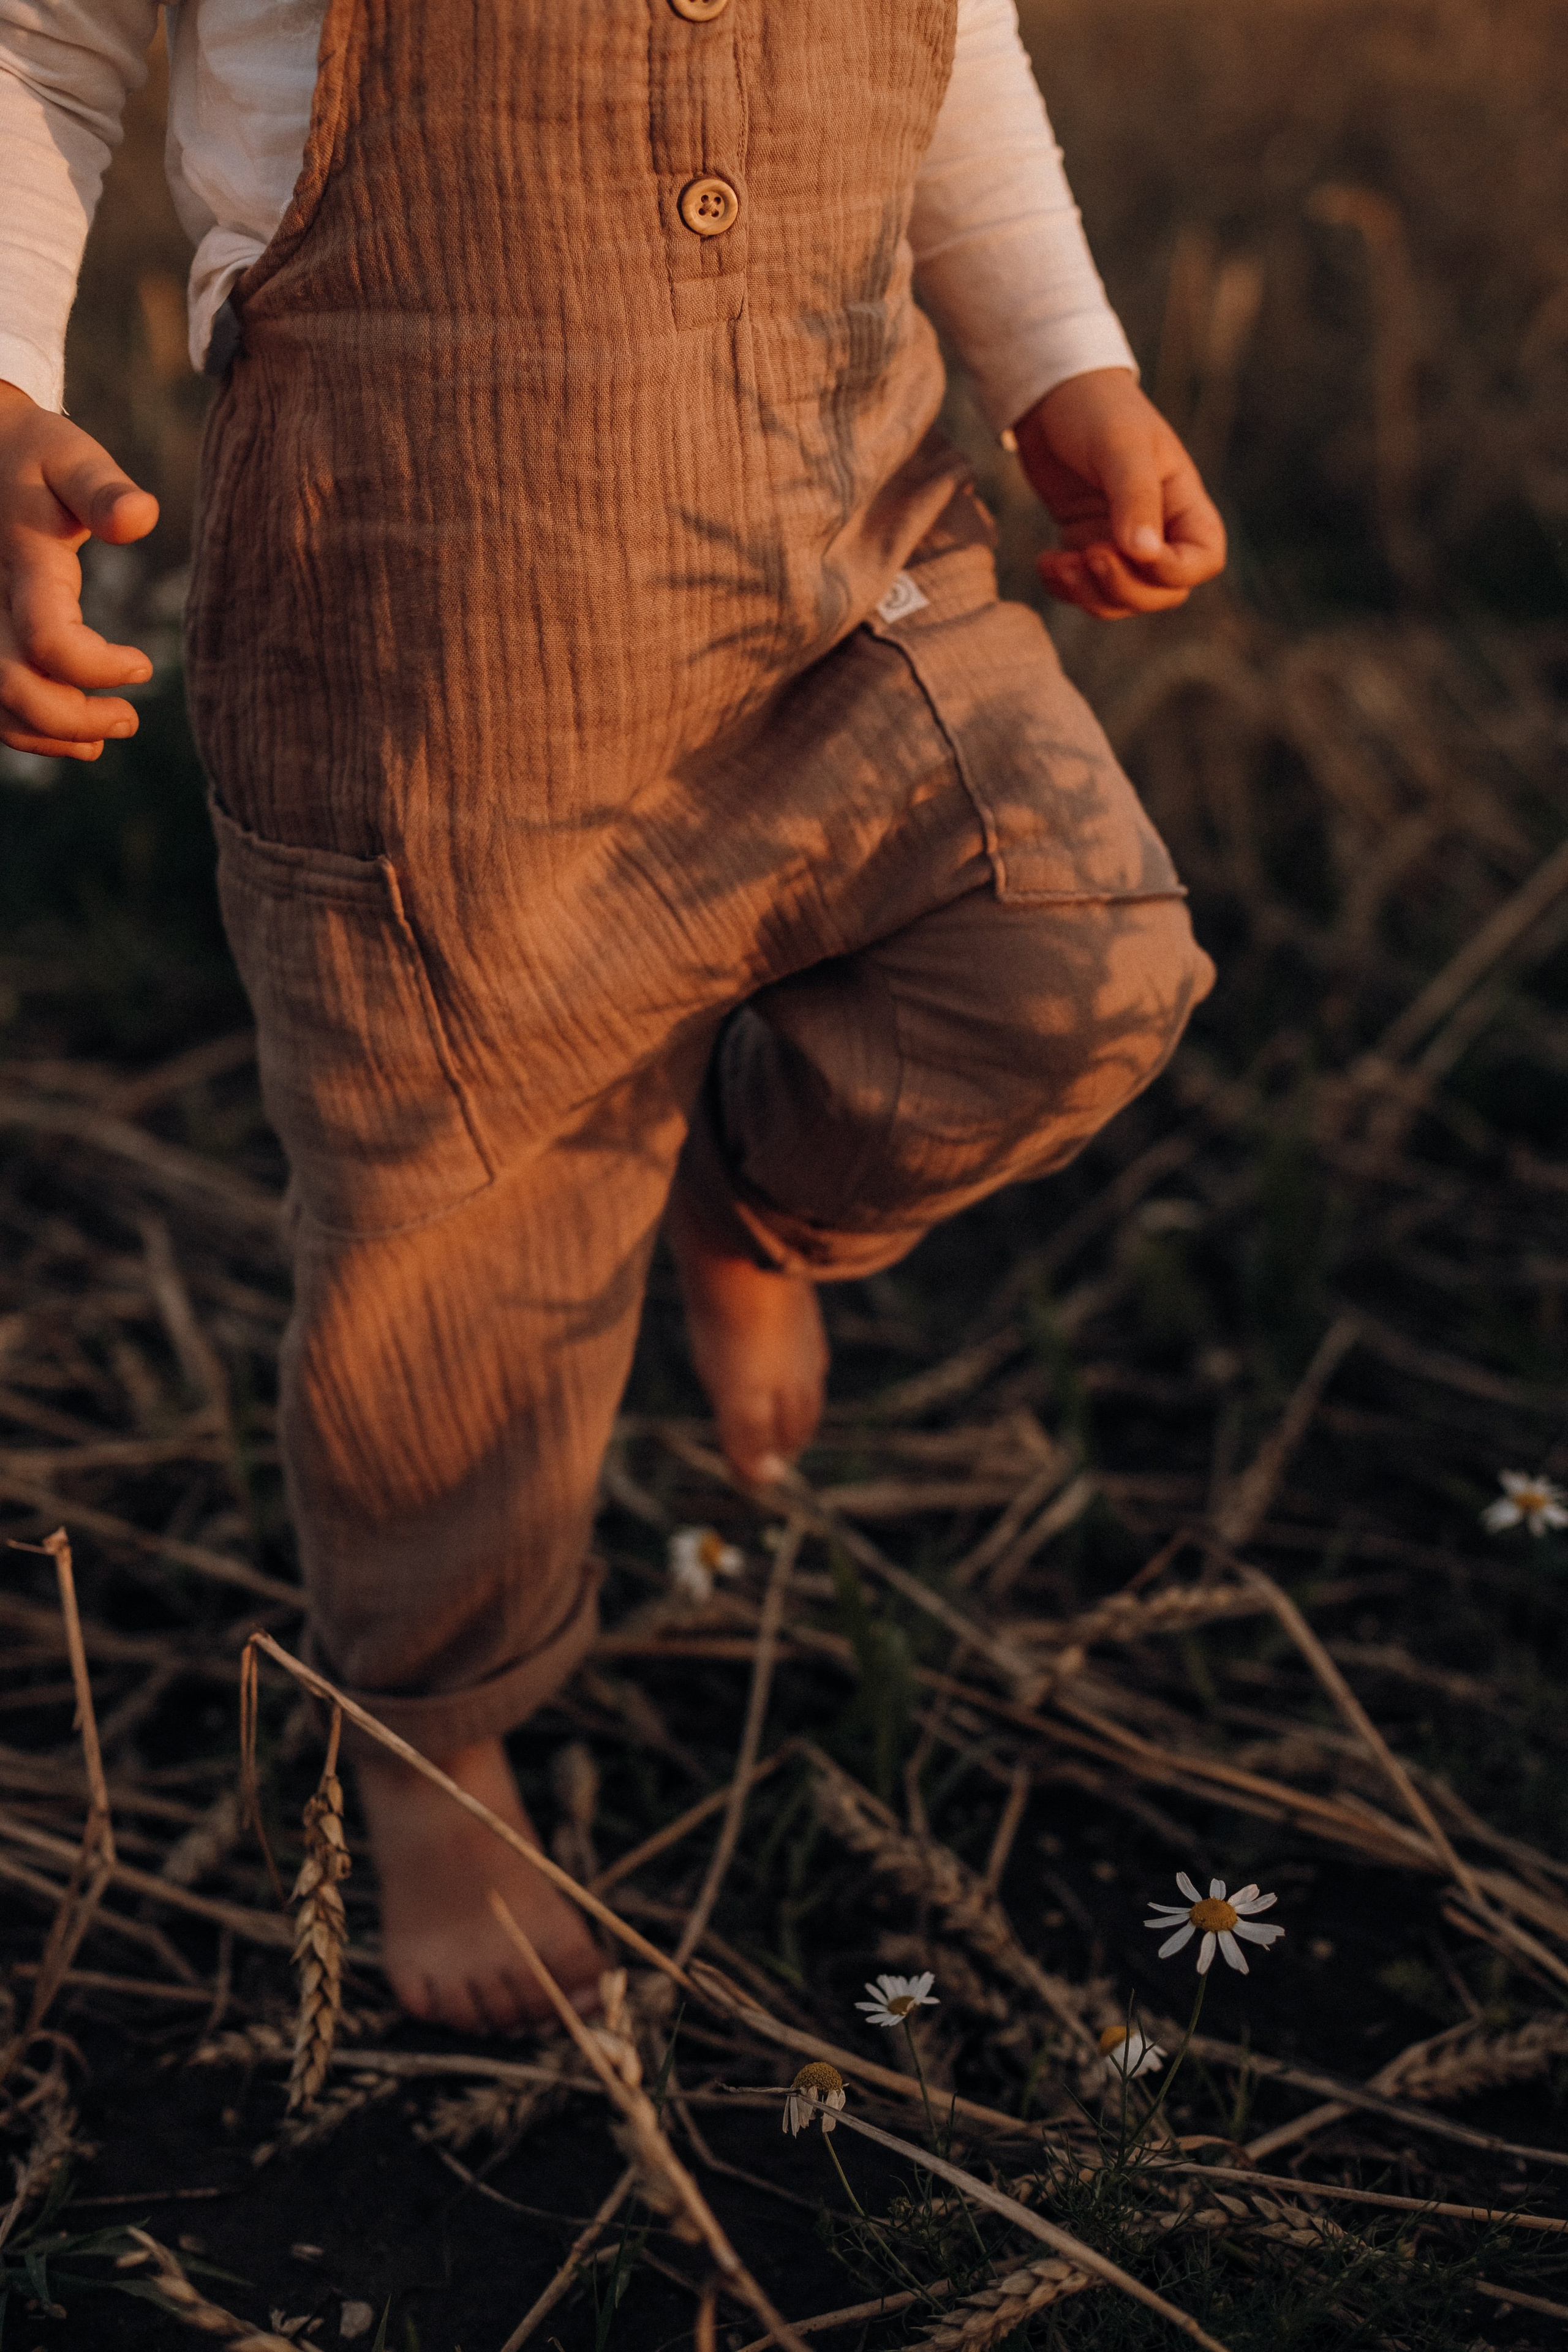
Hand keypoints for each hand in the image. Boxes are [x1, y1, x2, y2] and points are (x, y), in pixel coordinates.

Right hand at [0, 379, 158, 758]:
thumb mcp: (69, 458)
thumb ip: (103, 491)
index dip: (97, 668)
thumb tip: (143, 517)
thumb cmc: (32, 454)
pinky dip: (25, 727)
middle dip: (73, 718)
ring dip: (49, 733)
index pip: (49, 641)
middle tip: (130, 718)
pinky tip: (72, 735)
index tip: (143, 664)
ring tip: (103, 736)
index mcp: (21, 565)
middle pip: (13, 688)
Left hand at [1013, 367, 1225, 619]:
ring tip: (1057, 562)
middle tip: (1087, 554)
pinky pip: (1086, 590)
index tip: (1130, 549)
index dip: (1173, 571)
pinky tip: (1046, 562)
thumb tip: (1145, 553)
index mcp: (1185, 503)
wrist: (1050, 396)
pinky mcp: (1087, 545)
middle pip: (1162, 593)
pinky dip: (1066, 589)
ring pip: (1121, 599)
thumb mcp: (1121, 447)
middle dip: (1124, 587)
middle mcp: (1160, 530)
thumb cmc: (1097, 409)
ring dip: (1089, 593)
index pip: (1202, 561)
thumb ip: (1135, 498)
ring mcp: (1122, 543)